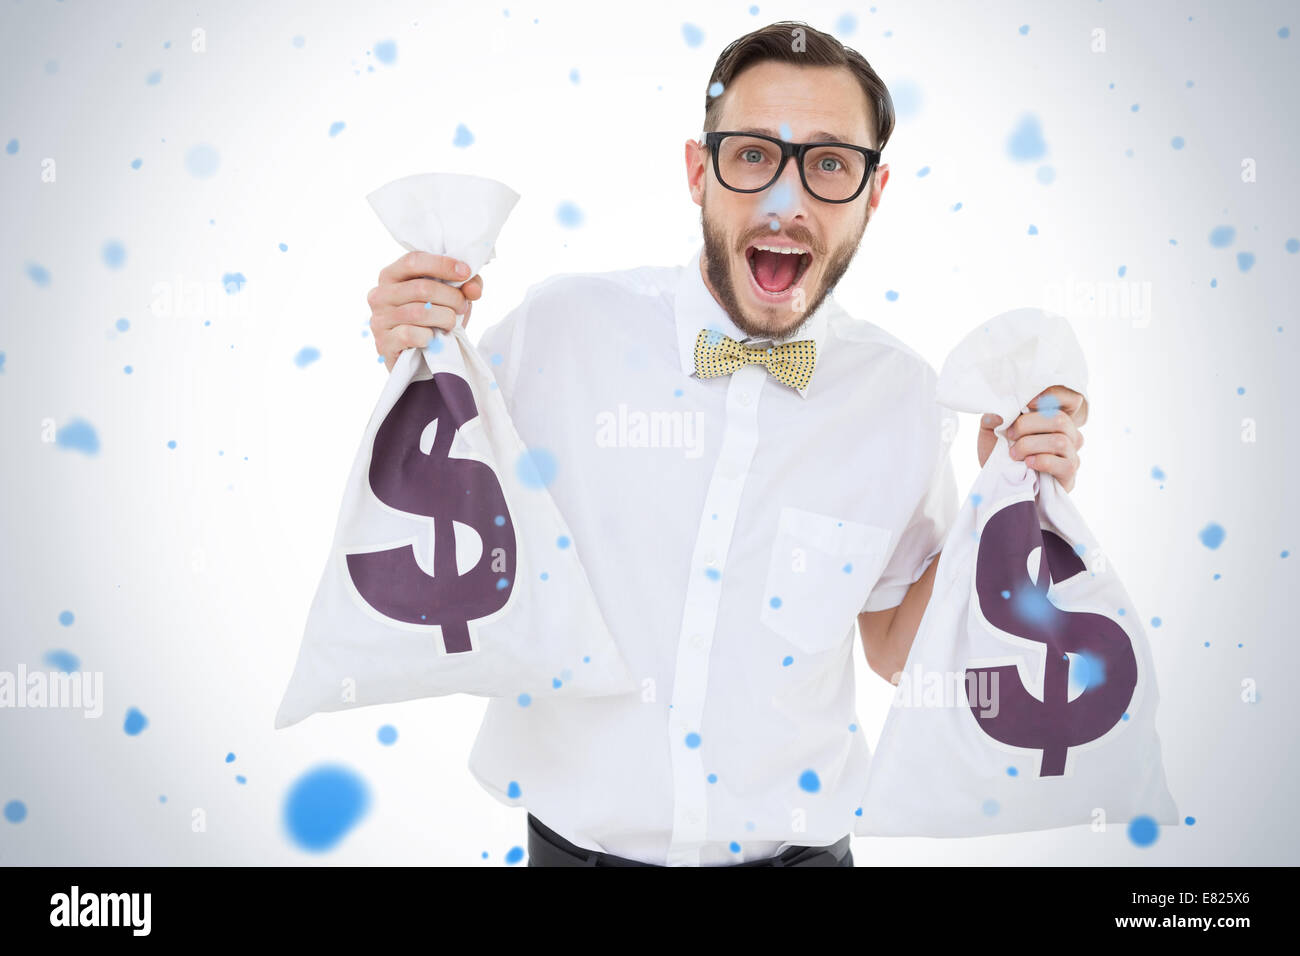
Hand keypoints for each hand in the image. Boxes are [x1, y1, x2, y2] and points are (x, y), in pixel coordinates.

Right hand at [367, 251, 483, 371]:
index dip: (442, 264)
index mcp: (391, 275)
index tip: (465, 273)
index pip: (414, 260)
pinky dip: (430, 337)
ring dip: (445, 318)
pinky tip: (433, 339)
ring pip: (419, 312)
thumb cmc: (434, 320)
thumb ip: (465, 285)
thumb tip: (473, 287)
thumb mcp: (451, 297)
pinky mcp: (383, 343)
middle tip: (463, 305)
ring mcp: (379, 319)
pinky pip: (411, 334)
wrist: (421, 359)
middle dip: (451, 297)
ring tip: (451, 323)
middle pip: (422, 288)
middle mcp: (380, 294)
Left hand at [977, 386, 1087, 491]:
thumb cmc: (999, 454)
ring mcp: (1071, 453)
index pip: (1070, 398)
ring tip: (1013, 453)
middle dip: (1028, 425)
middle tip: (1010, 435)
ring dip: (1030, 445)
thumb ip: (993, 418)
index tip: (1027, 403)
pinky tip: (1028, 464)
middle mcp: (1067, 432)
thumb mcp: (990, 432)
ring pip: (1061, 441)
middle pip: (1059, 418)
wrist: (999, 486)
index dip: (1054, 395)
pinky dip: (1042, 461)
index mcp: (1052, 417)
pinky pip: (1064, 464)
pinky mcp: (1068, 474)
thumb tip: (998, 414)